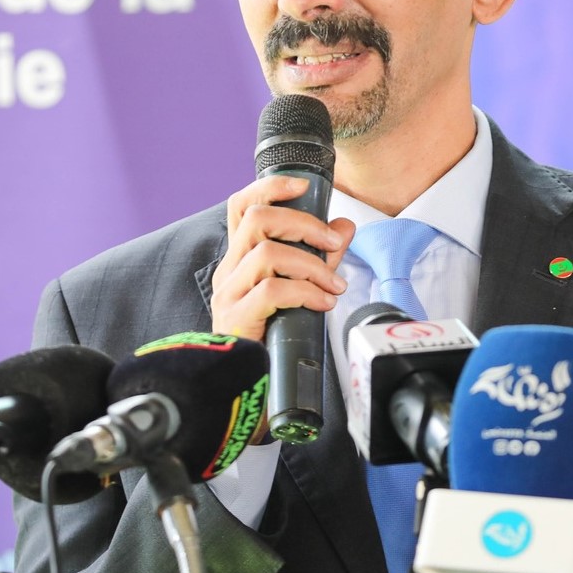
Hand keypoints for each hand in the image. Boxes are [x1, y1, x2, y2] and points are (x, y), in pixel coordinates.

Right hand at [211, 175, 355, 342]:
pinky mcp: (236, 317)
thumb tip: (343, 226)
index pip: (241, 206)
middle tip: (333, 245)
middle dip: (305, 225)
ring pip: (267, 253)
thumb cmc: (276, 337)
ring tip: (333, 287)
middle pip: (258, 219)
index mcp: (240, 259)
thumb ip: (321, 257)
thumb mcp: (303, 288)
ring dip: (312, 266)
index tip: (303, 186)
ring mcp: (228, 293)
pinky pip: (271, 290)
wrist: (254, 386)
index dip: (270, 187)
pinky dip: (305, 292)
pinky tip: (322, 304)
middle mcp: (229, 270)